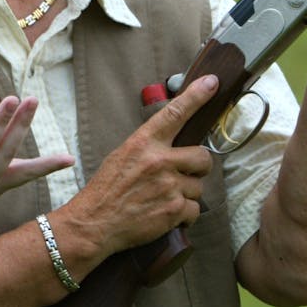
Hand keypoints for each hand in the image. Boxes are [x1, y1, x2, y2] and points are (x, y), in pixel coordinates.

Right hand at [55, 75, 218, 261]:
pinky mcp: (174, 210)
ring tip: (162, 199)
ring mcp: (168, 186)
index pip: (175, 113)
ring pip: (198, 186)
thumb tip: (173, 143)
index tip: (213, 83)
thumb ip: (148, 147)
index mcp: (143, 143)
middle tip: (182, 175)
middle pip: (202, 156)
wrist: (94, 223)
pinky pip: (194, 210)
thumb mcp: (121, 156)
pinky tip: (165, 215)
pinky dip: (183, 215)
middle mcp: (158, 161)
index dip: (196, 96)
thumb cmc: (106, 190)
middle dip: (197, 167)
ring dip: (186, 194)